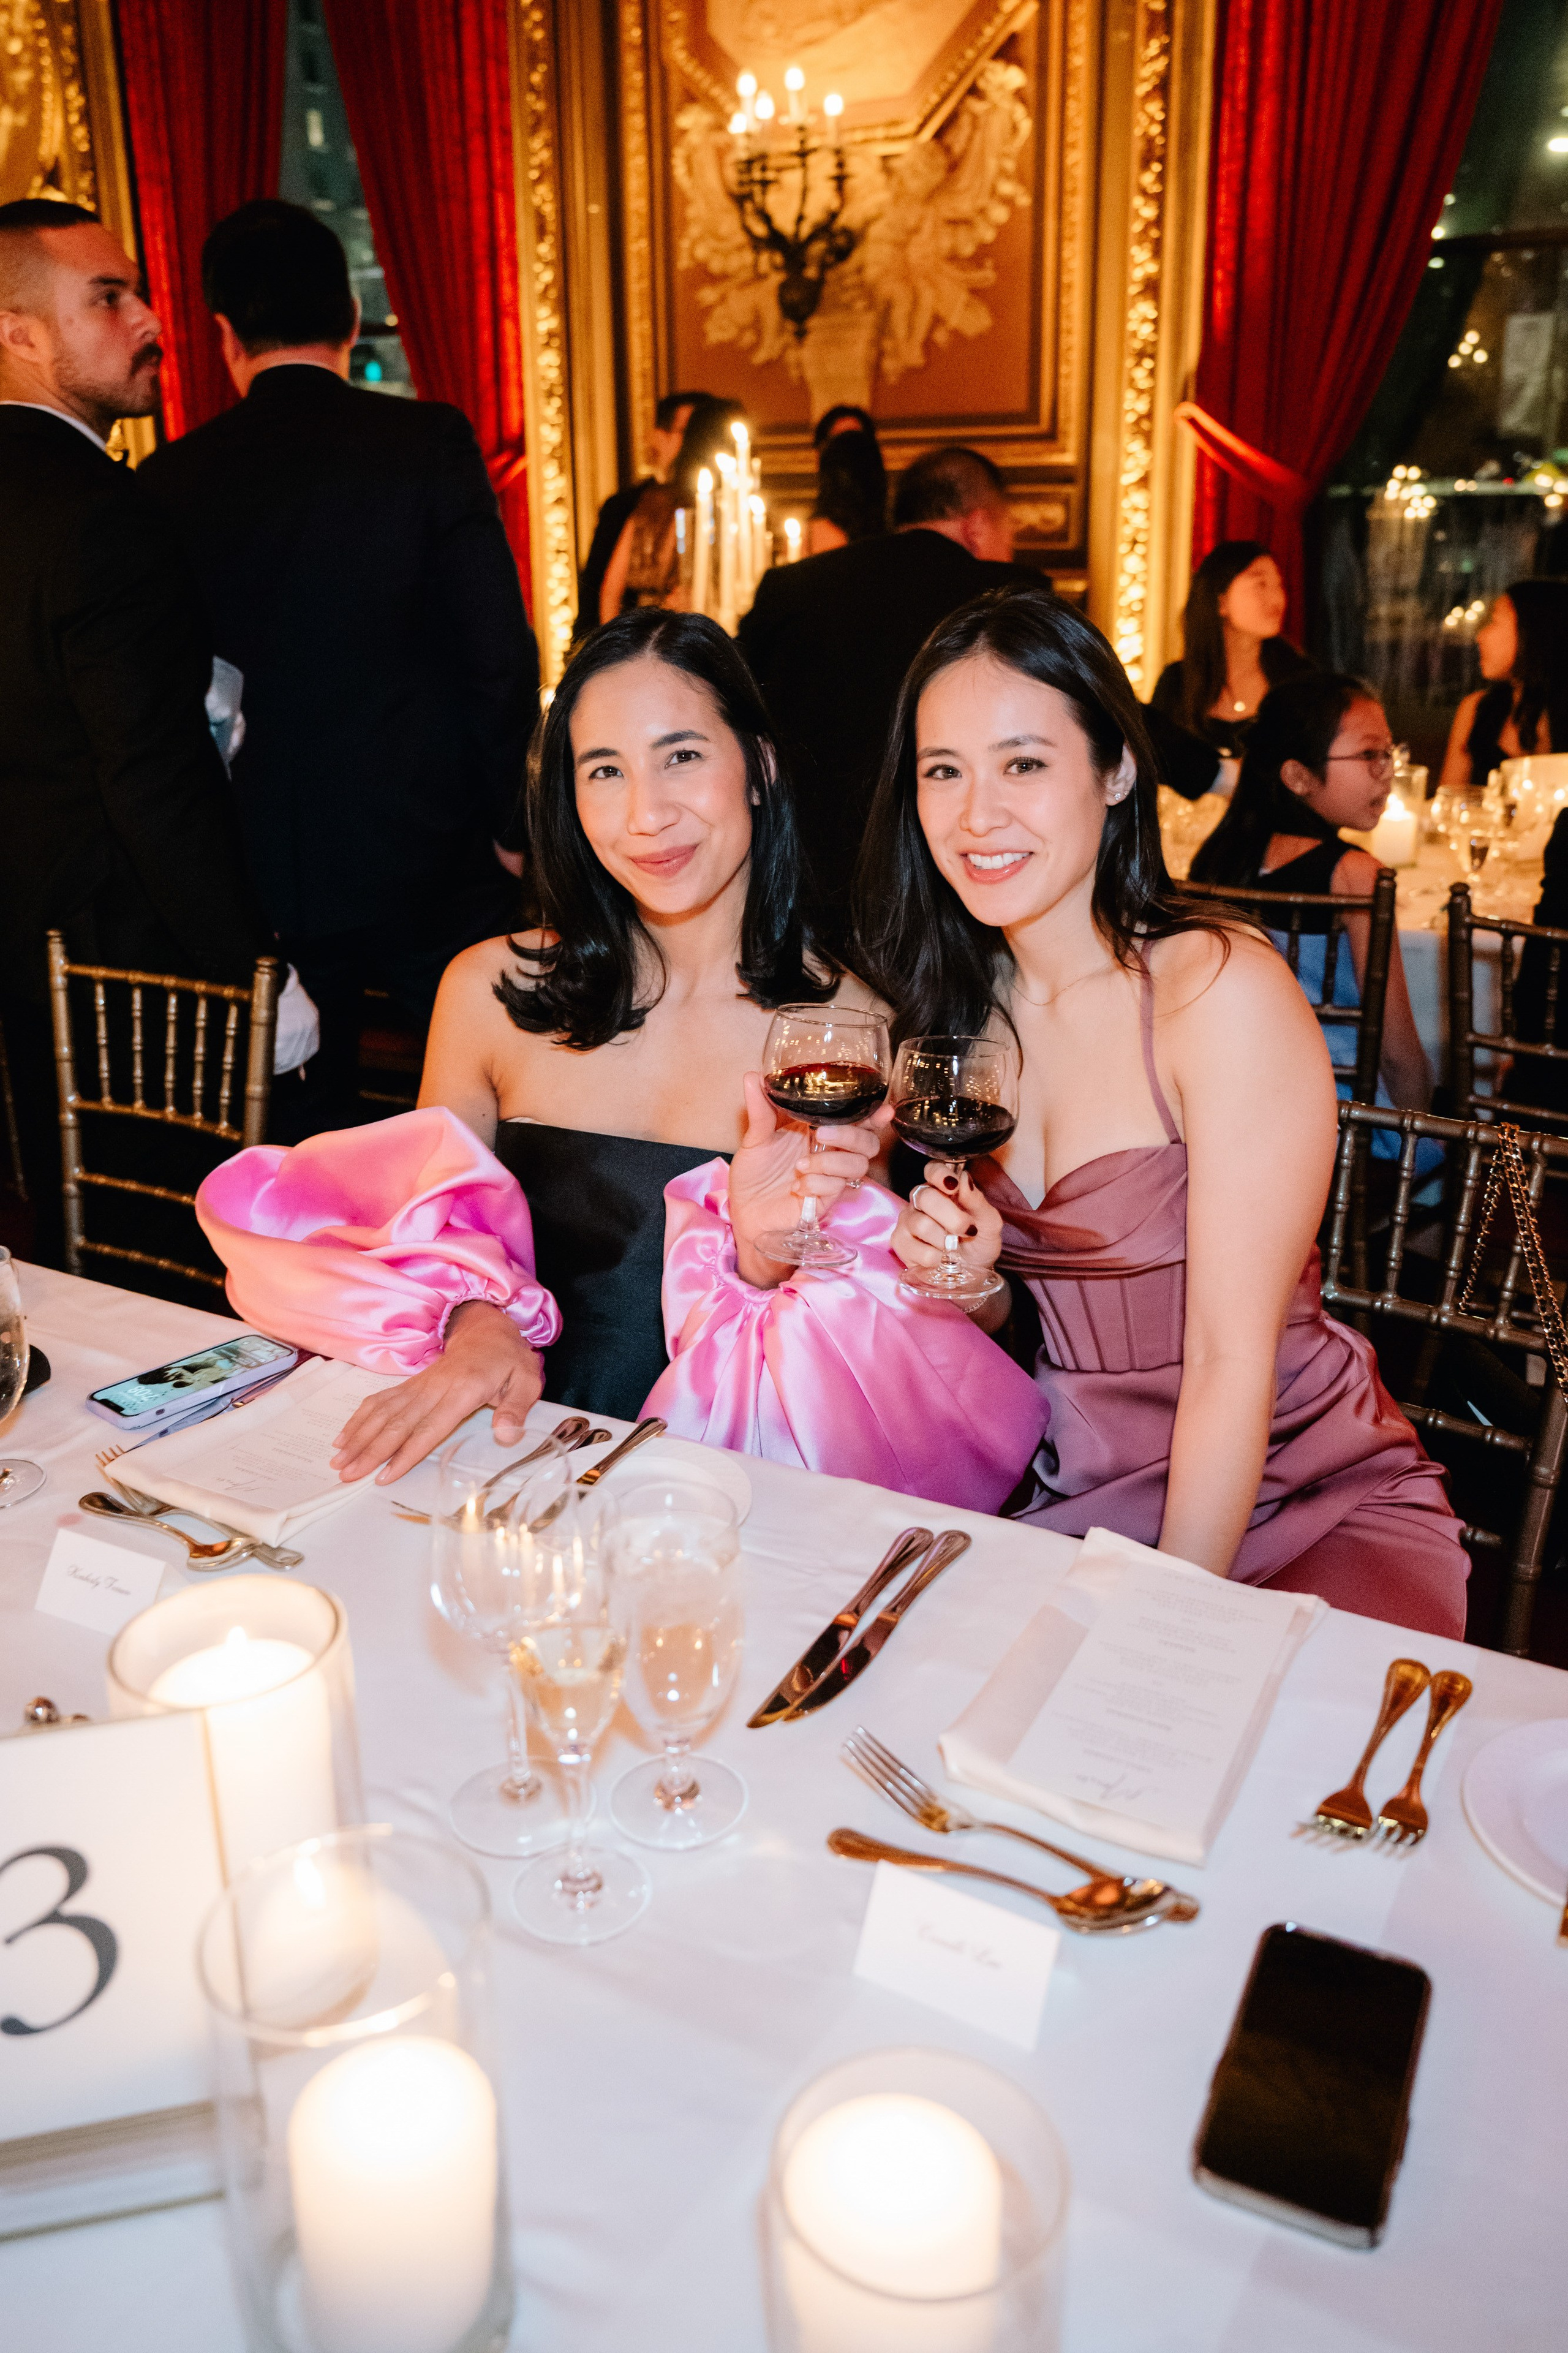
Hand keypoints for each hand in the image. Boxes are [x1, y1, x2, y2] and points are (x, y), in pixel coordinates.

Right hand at [329, 1301, 544, 1484]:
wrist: (489, 1330)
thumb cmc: (508, 1361)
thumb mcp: (525, 1381)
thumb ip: (515, 1410)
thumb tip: (507, 1436)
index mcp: (463, 1390)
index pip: (430, 1427)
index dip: (406, 1453)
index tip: (384, 1475)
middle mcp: (434, 1388)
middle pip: (397, 1423)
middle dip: (370, 1451)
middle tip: (346, 1475)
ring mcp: (419, 1385)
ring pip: (383, 1413)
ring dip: (358, 1437)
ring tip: (338, 1461)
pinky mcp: (411, 1385)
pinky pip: (380, 1401)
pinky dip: (360, 1419)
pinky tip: (344, 1437)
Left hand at [728, 1072, 890, 1288]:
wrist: (745, 1212)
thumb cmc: (753, 1174)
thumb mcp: (754, 1137)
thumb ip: (760, 1108)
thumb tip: (753, 1076)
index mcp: (818, 1131)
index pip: (857, 1121)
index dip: (874, 1115)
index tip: (883, 1109)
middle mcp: (830, 1153)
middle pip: (868, 1143)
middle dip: (851, 1136)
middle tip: (820, 1134)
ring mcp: (830, 1177)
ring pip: (858, 1166)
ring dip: (831, 1162)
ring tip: (801, 1165)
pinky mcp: (826, 1200)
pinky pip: (837, 1188)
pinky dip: (818, 1184)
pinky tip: (798, 1186)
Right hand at [892, 1163, 1003, 1281]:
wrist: (973, 1272)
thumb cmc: (979, 1242)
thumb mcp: (989, 1223)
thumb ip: (977, 1201)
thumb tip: (964, 1179)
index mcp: (943, 1189)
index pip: (933, 1170)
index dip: (939, 1174)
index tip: (953, 1186)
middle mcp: (921, 1201)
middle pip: (926, 1197)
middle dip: (951, 1217)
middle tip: (968, 1231)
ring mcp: (908, 1220)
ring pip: (920, 1223)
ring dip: (943, 1240)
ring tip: (953, 1249)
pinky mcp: (900, 1242)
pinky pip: (913, 1247)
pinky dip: (933, 1257)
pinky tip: (940, 1259)